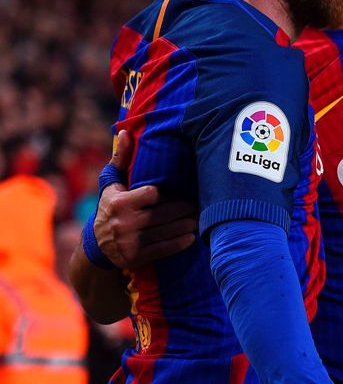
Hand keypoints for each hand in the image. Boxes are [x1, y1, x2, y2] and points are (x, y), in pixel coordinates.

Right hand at [93, 130, 197, 268]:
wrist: (96, 247)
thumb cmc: (109, 207)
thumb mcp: (111, 184)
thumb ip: (121, 159)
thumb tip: (125, 131)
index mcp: (119, 203)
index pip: (153, 194)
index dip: (168, 192)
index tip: (181, 189)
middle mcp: (124, 223)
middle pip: (164, 213)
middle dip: (185, 208)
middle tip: (199, 203)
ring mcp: (130, 243)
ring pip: (167, 231)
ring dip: (187, 225)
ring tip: (198, 218)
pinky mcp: (136, 258)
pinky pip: (164, 249)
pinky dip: (180, 242)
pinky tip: (191, 236)